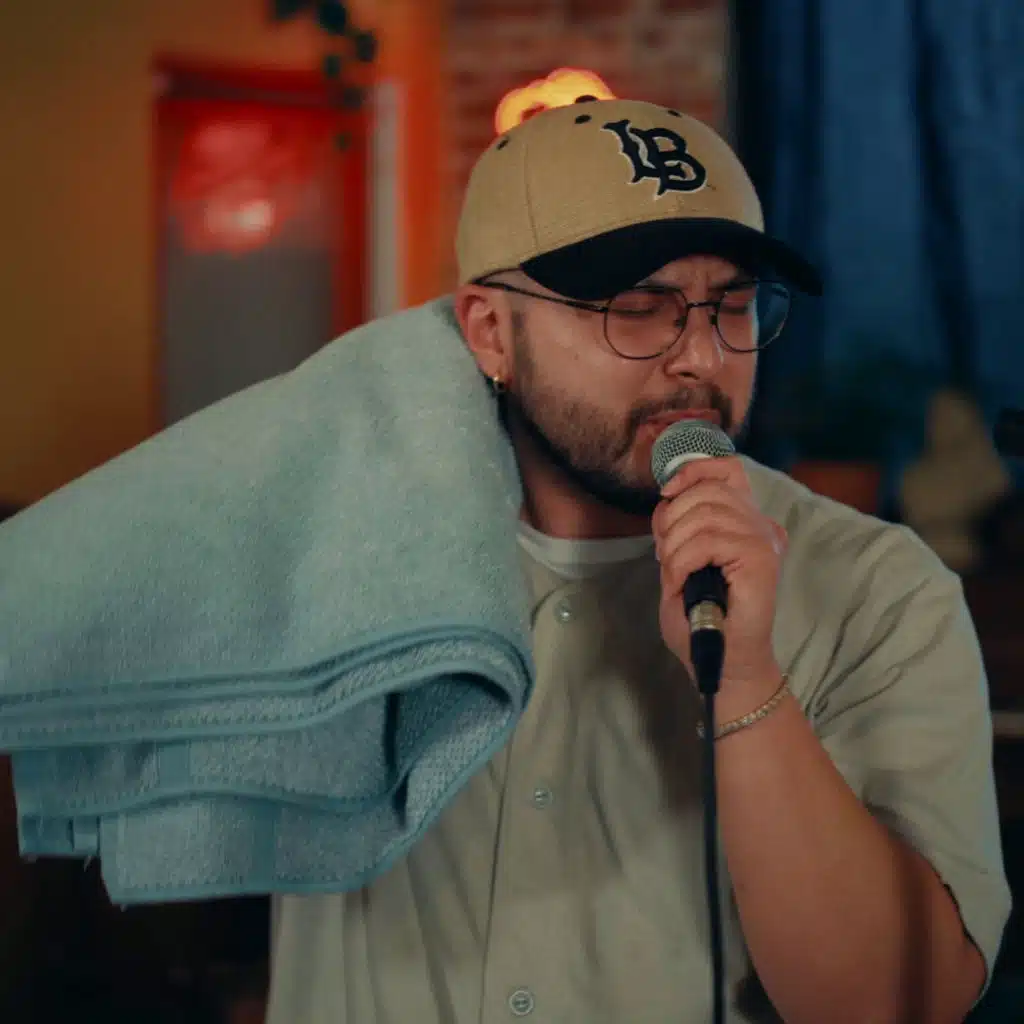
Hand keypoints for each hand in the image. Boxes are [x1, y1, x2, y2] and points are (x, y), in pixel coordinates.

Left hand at [651, 457, 786, 711]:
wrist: (722, 661)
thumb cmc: (700, 618)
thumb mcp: (678, 560)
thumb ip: (677, 524)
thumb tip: (668, 493)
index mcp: (745, 521)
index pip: (727, 469)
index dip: (693, 470)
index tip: (667, 492)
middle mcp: (760, 525)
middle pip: (707, 490)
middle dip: (671, 518)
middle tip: (666, 555)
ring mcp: (765, 540)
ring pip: (703, 514)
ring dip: (674, 545)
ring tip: (675, 573)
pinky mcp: (762, 558)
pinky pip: (708, 540)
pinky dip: (682, 560)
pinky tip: (683, 581)